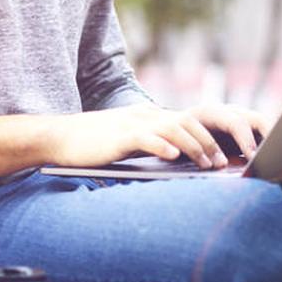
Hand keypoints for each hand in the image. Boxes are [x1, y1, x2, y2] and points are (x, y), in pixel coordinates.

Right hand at [44, 102, 272, 169]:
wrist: (60, 138)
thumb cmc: (92, 146)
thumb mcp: (126, 143)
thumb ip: (149, 146)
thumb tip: (173, 161)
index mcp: (148, 118)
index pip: (187, 121)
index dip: (208, 138)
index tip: (221, 157)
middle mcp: (144, 117)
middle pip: (187, 123)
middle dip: (208, 143)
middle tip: (221, 163)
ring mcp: (132, 124)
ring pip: (173, 129)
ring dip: (194, 146)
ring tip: (207, 164)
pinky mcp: (119, 136)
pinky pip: (146, 138)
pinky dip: (163, 146)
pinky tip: (174, 157)